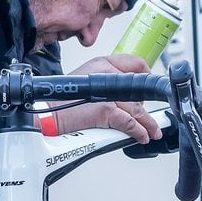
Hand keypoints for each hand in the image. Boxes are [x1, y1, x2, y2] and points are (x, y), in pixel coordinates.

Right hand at [47, 54, 162, 143]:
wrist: (49, 113)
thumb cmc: (64, 101)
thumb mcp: (87, 80)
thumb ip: (106, 81)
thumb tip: (124, 94)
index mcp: (103, 63)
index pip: (136, 63)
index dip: (146, 78)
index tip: (148, 90)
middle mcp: (108, 74)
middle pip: (140, 90)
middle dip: (147, 106)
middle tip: (150, 116)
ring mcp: (109, 94)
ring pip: (138, 110)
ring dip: (148, 124)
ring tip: (152, 131)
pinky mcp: (107, 111)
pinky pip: (130, 124)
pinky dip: (139, 132)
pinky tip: (142, 137)